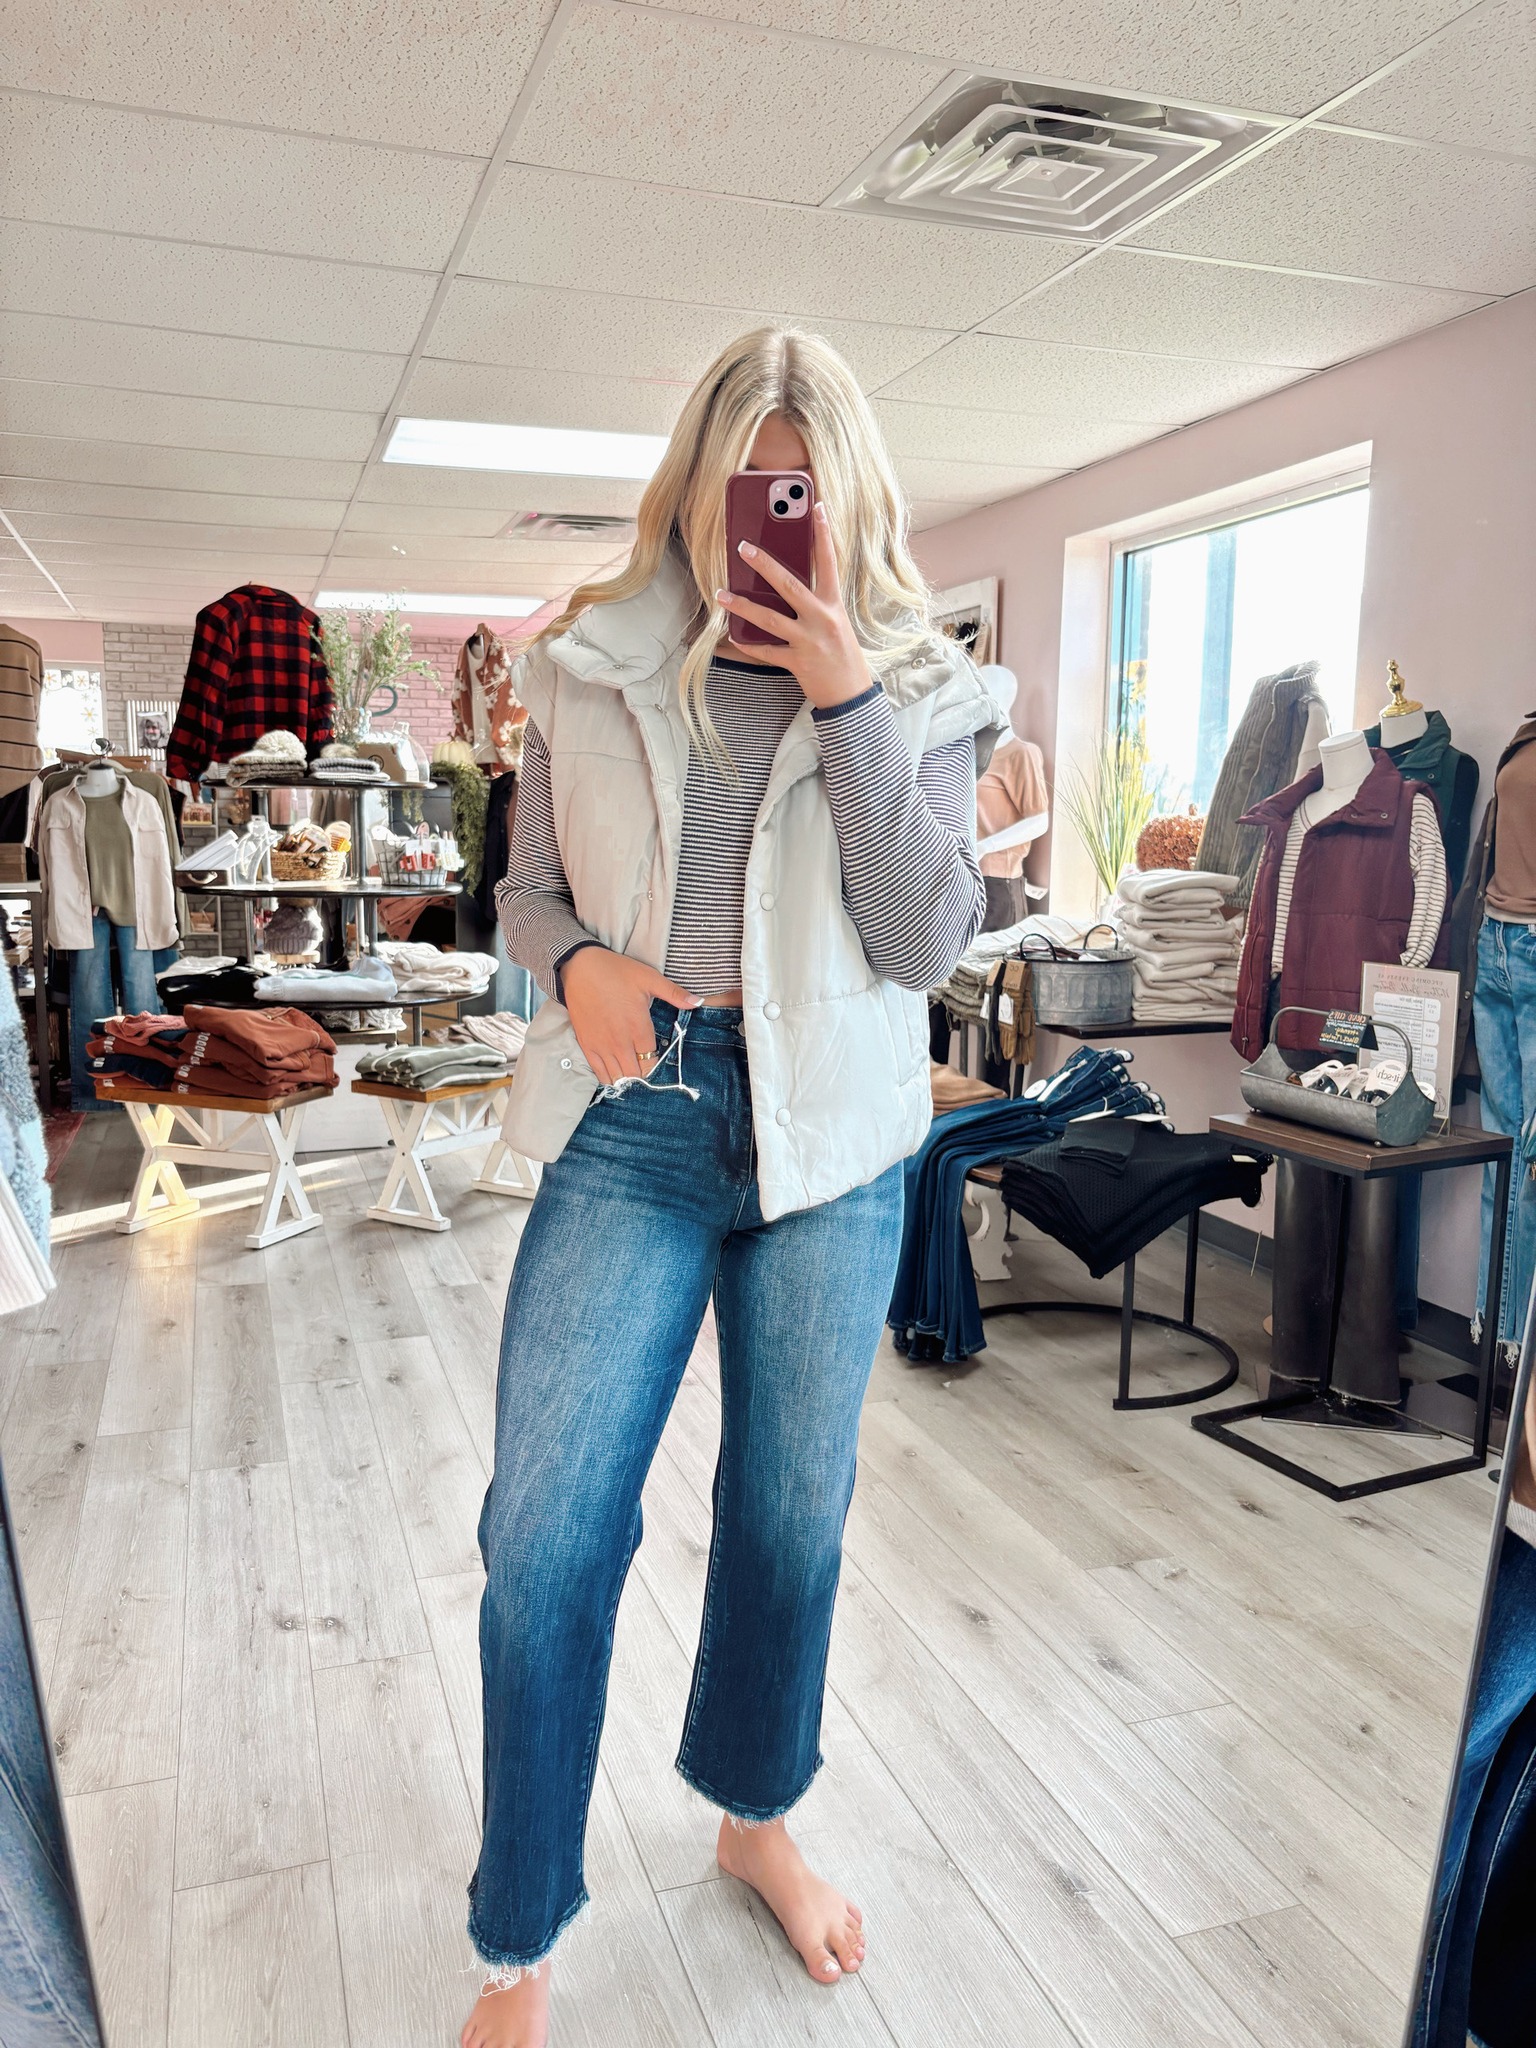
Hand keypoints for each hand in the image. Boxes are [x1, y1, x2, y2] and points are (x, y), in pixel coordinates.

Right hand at [560, 947, 698, 1086]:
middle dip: (640, 1073)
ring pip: (617, 1078)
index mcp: (639, 1028)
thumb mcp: (649, 978)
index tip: (653, 1055)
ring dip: (624, 1077)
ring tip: (627, 1065)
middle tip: (641, 1062)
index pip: (651, 1063)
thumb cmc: (616, 971)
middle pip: (634, 1075)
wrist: (580, 967)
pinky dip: (608, 1076)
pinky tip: (613, 1067)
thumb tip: (699, 1002)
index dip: (654, 1064)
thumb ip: (674, 994)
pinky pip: (598, 1073)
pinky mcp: (586, 1045)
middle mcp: (620, 1042)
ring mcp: (601, 1046)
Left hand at [717, 502, 872, 710]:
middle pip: (789, 585)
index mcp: (834, 605)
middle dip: (764, 564)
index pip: (830, 562)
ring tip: (721, 594)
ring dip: (742, 605)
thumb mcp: (836, 622)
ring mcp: (809, 641)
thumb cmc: (842, 655)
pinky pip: (766, 651)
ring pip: (770, 619)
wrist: (851, 694)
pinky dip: (748, 645)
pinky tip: (732, 637)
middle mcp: (822, 619)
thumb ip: (816, 603)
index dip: (824, 534)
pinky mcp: (798, 662)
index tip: (817, 508)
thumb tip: (785, 583)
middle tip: (743, 547)